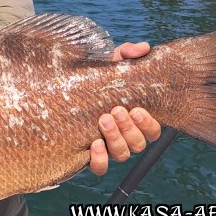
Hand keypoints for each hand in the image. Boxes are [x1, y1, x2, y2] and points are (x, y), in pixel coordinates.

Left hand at [88, 41, 161, 175]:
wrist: (63, 91)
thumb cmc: (93, 79)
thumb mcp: (109, 64)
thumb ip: (126, 54)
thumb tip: (144, 47)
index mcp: (134, 118)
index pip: (153, 131)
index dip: (149, 124)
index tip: (137, 109)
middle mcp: (124, 136)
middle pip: (138, 144)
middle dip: (129, 128)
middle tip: (116, 111)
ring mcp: (108, 147)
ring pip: (122, 155)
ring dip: (115, 139)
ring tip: (103, 120)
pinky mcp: (89, 156)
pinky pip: (100, 167)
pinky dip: (100, 159)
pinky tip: (93, 144)